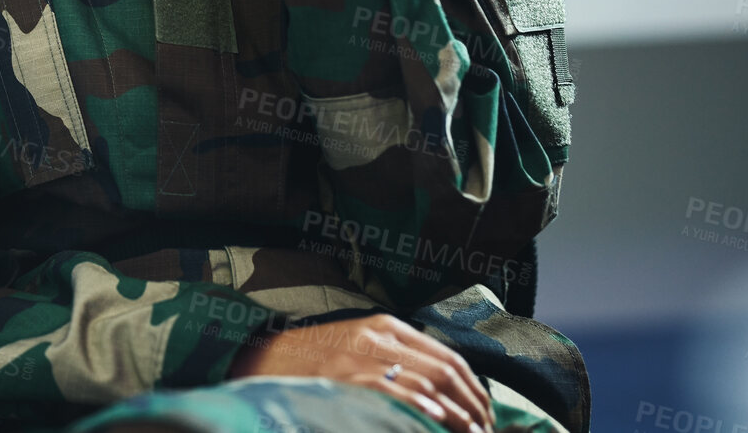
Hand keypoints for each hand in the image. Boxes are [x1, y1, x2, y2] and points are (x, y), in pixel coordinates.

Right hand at [229, 312, 495, 432]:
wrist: (261, 358)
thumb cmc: (311, 358)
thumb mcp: (356, 344)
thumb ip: (393, 356)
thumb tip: (439, 389)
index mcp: (384, 325)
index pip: (447, 355)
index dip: (475, 389)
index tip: (486, 414)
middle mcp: (378, 336)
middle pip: (445, 371)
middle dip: (474, 406)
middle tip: (485, 432)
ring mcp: (362, 357)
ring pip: (430, 385)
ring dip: (459, 416)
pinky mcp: (348, 378)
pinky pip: (400, 394)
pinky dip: (426, 411)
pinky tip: (441, 424)